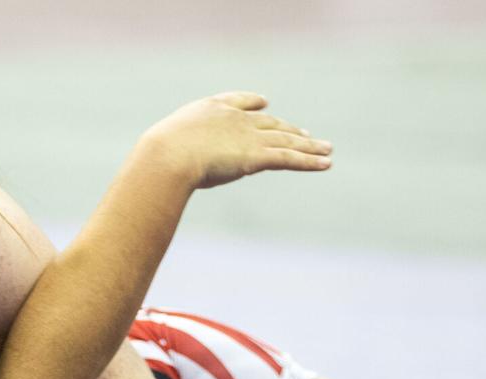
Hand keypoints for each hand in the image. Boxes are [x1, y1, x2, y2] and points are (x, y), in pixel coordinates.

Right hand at [140, 91, 332, 190]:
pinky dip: (310, 161)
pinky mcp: (258, 156)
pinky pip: (291, 159)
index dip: (254, 104)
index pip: (239, 102)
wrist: (168, 156)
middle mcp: (235, 120)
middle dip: (290, 130)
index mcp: (211, 110)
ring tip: (327, 149)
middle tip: (306, 134)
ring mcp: (249, 137)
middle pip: (271, 124)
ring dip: (310, 146)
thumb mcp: (165, 148)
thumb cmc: (158, 155)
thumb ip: (175, 152)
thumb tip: (162, 169)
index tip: (265, 105)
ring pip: (287, 141)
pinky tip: (327, 164)